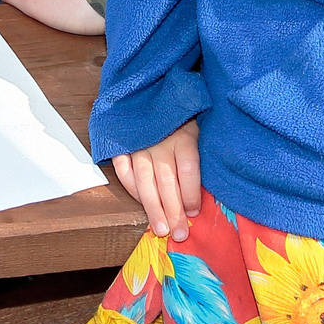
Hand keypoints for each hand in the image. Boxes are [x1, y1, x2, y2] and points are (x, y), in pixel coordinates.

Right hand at [112, 120, 200, 240]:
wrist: (151, 89)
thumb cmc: (181, 117)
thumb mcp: (198, 130)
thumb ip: (198, 157)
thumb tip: (201, 193)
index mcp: (183, 136)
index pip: (188, 170)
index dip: (191, 194)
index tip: (194, 212)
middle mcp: (160, 141)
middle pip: (167, 181)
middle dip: (173, 211)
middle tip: (179, 234)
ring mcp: (138, 143)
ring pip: (145, 180)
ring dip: (152, 207)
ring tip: (160, 228)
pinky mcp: (122, 143)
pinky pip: (124, 169)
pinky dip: (130, 187)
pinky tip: (139, 201)